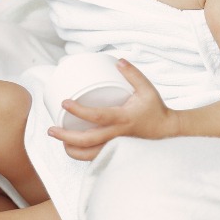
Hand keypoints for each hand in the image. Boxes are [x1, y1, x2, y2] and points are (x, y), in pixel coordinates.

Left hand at [47, 59, 178, 160]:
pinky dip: (82, 156)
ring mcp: (117, 147)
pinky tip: (73, 149)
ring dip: (71, 150)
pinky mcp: (118, 153)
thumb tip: (118, 61)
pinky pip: (97, 158)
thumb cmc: (156, 109)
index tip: (65, 103)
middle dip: (66, 137)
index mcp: (124, 118)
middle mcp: (118, 135)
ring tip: (59, 141)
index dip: (79, 111)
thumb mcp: (147, 89)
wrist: (169, 132)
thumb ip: (133, 74)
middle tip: (51, 129)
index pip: (97, 116)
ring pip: (90, 155)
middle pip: (88, 141)